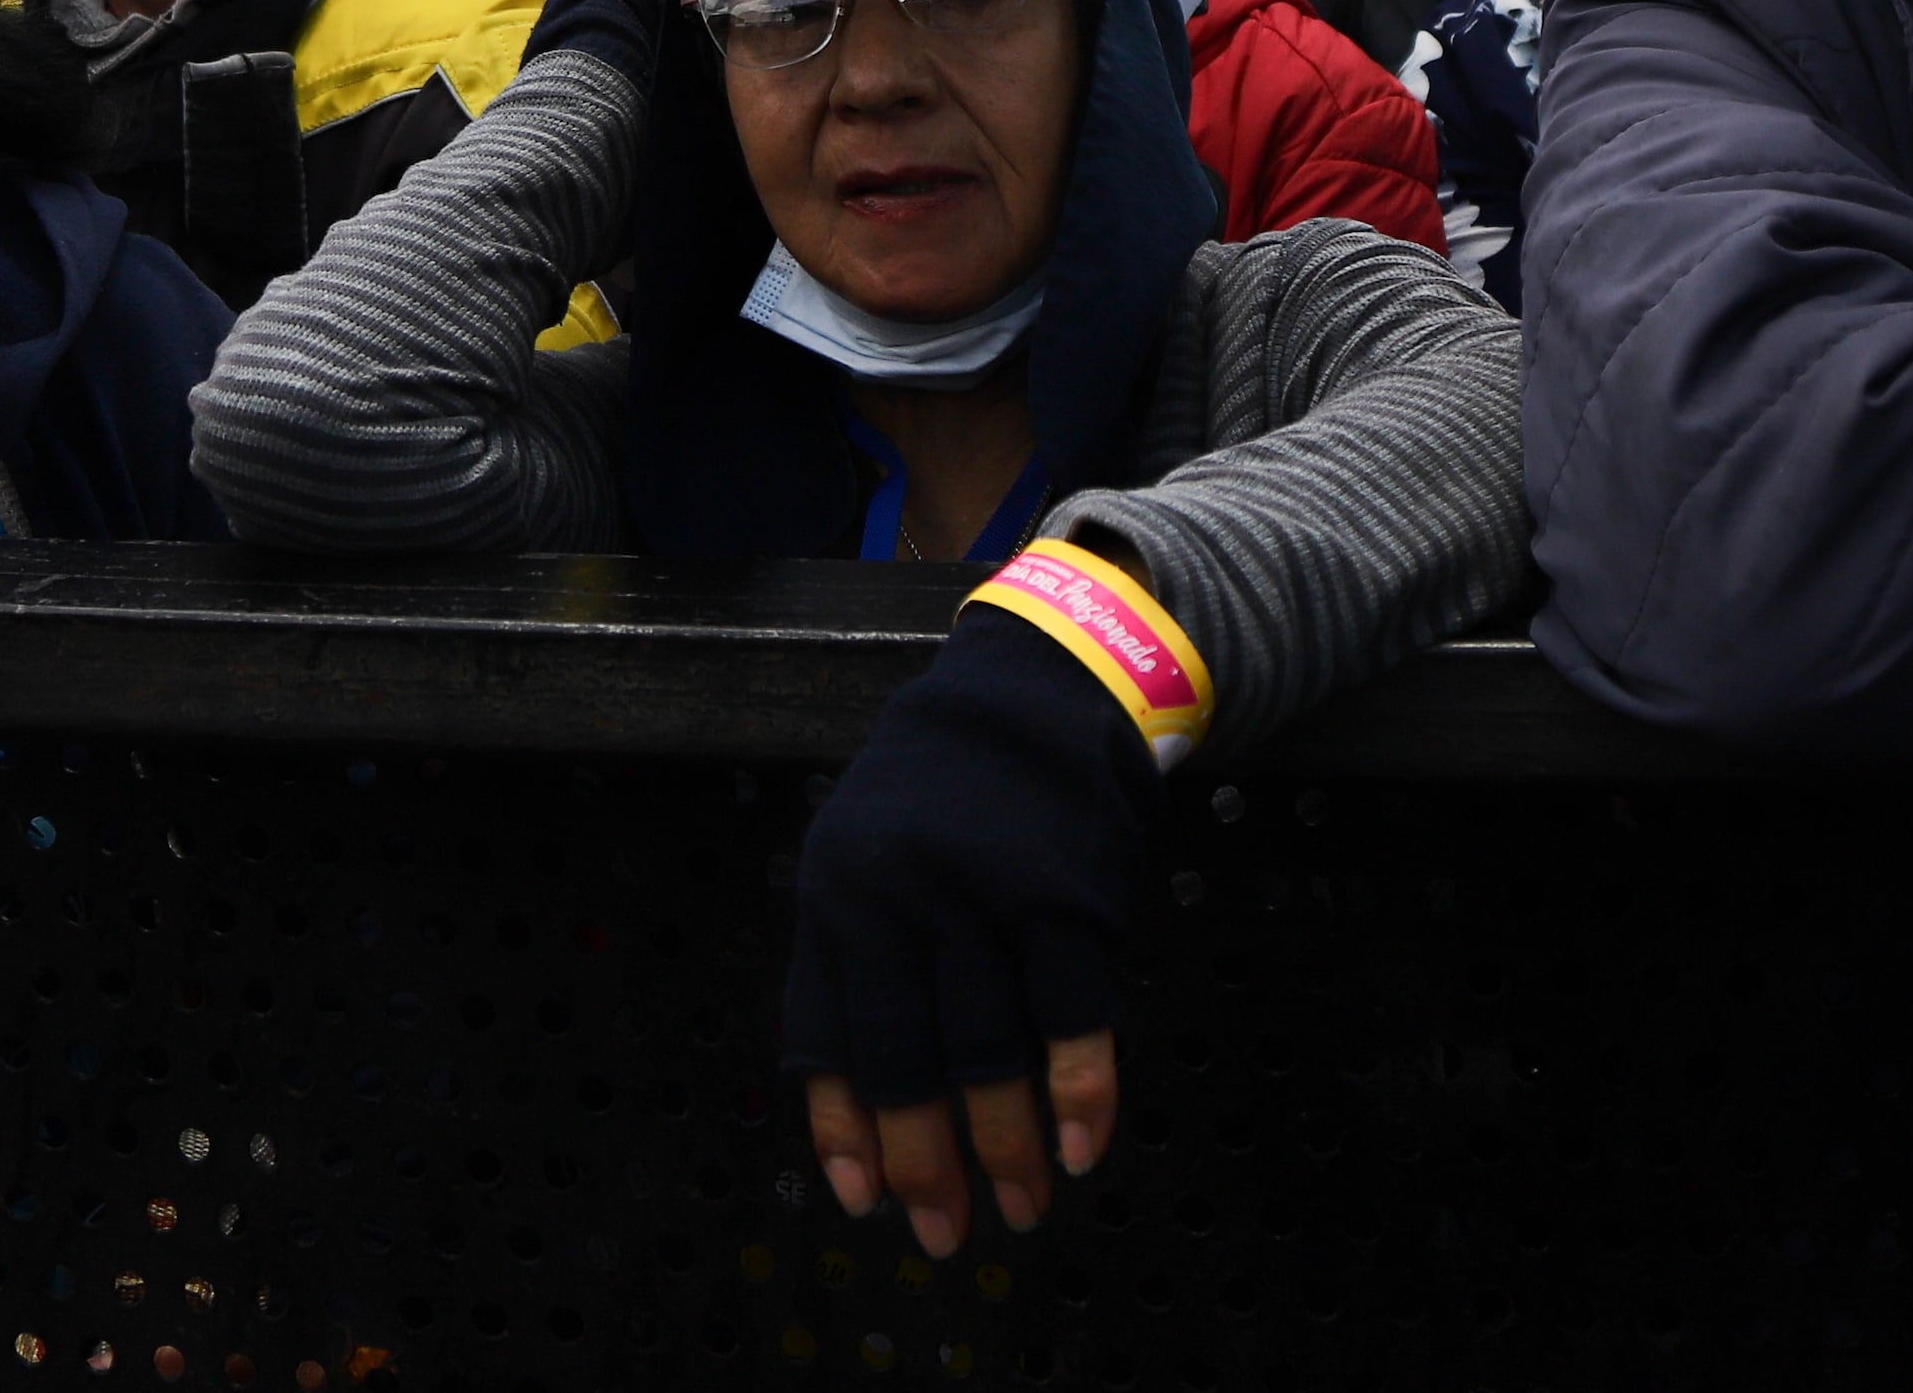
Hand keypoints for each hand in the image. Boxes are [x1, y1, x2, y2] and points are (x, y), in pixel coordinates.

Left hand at [786, 609, 1151, 1255]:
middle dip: (926, 1165)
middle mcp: (897, 901)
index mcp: (836, 895)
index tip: (867, 1204)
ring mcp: (981, 899)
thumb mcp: (872, 848)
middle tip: (947, 1234)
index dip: (846, 1133)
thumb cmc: (952, 784)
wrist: (1041, 678)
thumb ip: (866, 956)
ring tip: (1023, 1209)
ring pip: (987, 1056)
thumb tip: (864, 1103)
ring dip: (1007, 1151)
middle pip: (905, 1063)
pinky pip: (1071, 1022)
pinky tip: (1085, 1150)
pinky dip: (1081, 1098)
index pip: (827, 1040)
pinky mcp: (1063, 897)